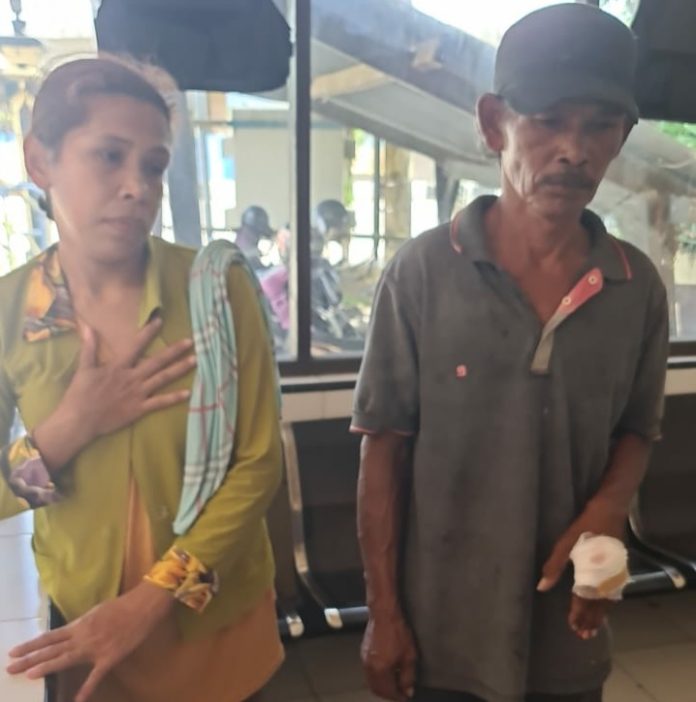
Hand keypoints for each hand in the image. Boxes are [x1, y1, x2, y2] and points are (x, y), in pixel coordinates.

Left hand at [6, 582, 172, 701]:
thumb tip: (71, 634)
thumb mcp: (97, 612)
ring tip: (30, 675)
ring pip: (67, 659)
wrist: (143, 606)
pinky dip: (86, 689)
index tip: (14, 652)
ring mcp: (95, 648)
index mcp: (80, 624)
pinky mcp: (109, 658)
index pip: (50, 636)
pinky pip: (95, 675)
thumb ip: (82, 626)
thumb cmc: (122, 606)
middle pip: (52, 649)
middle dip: (31, 658)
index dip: (32, 645)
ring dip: (48, 667)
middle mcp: (82, 636)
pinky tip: (78, 701)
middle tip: (11, 667)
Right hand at [34, 318, 194, 467]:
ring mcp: (137, 394)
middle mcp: (132, 378)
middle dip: (174, 350)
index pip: (136, 346)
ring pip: (163, 379)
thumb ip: (89, 346)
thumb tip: (86, 325)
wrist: (79, 421)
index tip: (160, 320)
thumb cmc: (80, 395)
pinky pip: (160, 403)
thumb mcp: (84, 368)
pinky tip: (189, 393)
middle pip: (157, 361)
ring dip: (180, 369)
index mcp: (118, 367)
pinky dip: (174, 398)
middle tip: (190, 341)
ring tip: (195, 360)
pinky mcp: (139, 409)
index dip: (148, 332)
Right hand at [361, 612, 417, 700]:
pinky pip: (369, 672)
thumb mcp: (409, 655)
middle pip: (377, 690)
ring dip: (382, 686)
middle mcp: (369, 668)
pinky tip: (386, 671)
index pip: (389, 692)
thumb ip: (408, 676)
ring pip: (371, 681)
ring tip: (394, 683)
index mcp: (380, 670)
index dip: (398, 697)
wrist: (383, 613)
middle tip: (399, 693)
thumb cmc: (396, 631)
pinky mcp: (363, 652)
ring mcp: (364, 660)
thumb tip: (408, 689)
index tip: (405, 697)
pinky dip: (377, 677)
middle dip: (388, 694)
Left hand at [537, 498, 625, 639]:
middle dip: (589, 620)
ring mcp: (615, 574)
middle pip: (597, 605)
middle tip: (583, 635)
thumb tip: (542, 587)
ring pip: (607, 601)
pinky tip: (605, 609)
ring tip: (593, 629)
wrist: (610, 510)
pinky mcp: (619, 569)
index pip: (583, 600)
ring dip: (600, 616)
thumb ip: (554, 566)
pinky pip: (614, 594)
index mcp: (591, 573)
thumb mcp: (566, 543)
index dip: (577, 615)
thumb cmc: (585, 526)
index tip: (572, 627)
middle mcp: (605, 577)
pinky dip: (608, 605)